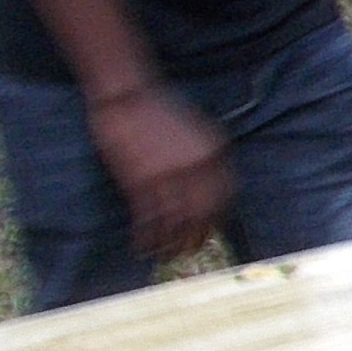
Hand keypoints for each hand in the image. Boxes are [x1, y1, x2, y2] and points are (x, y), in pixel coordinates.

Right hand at [87, 83, 232, 260]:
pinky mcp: (140, 181)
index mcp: (214, 152)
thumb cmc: (160, 111)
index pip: (223, 197)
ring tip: (164, 255)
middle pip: (203, 215)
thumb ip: (206, 157)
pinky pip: (148, 220)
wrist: (128, 95)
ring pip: (175, 223)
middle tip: (186, 251)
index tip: (208, 232)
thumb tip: (208, 191)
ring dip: (169, 245)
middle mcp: (197, 166)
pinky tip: (142, 247)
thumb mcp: (197, 130)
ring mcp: (169, 175)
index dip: (215, 219)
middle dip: (195, 238)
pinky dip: (147, 238)